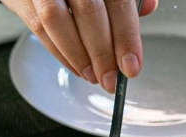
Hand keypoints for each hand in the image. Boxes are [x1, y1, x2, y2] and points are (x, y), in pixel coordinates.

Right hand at [2, 0, 158, 92]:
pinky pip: (38, 28)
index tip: (131, 66)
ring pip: (57, 21)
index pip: (118, 1)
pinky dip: (59, 54)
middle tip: (110, 80)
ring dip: (78, 56)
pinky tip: (75, 67)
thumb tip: (147, 9)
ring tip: (93, 76)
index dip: (126, 36)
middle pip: (89, 12)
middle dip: (102, 54)